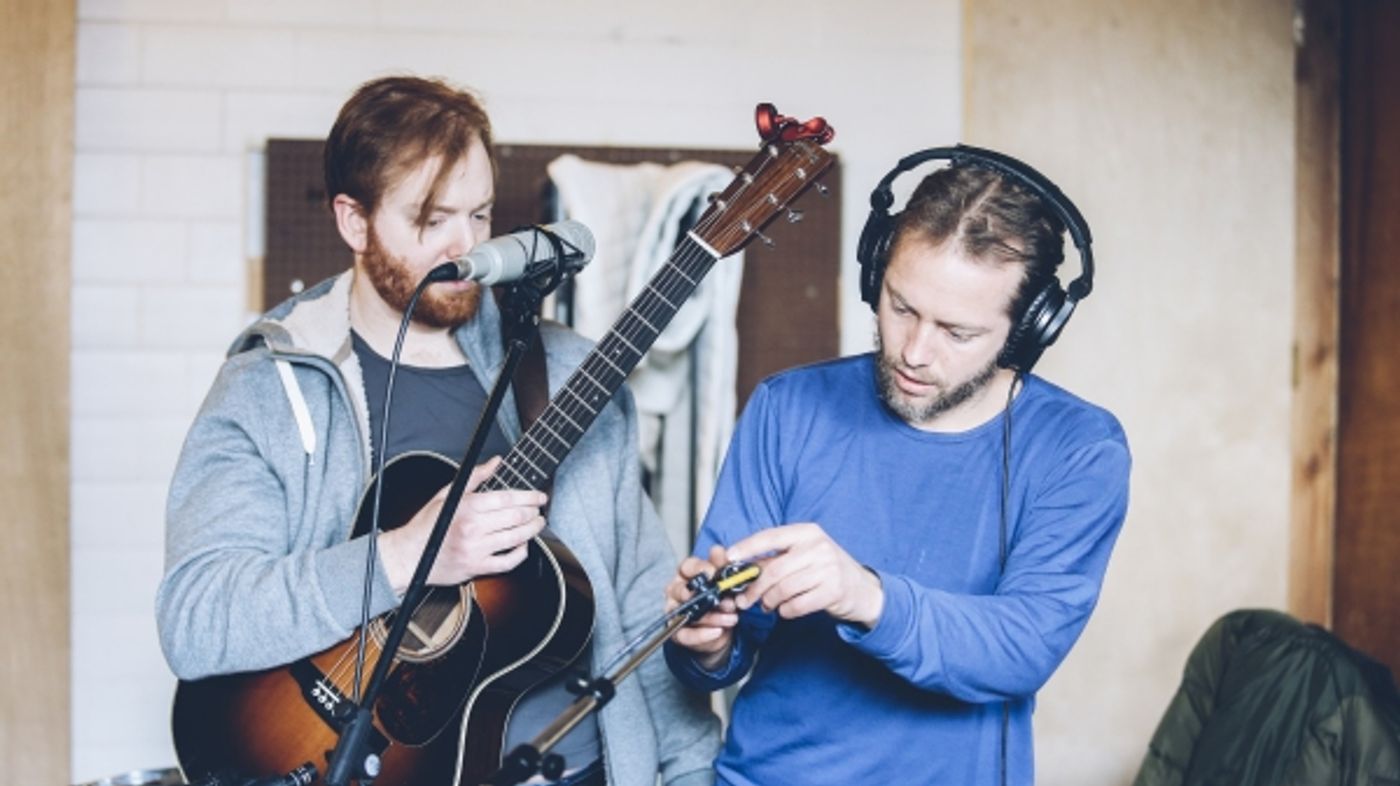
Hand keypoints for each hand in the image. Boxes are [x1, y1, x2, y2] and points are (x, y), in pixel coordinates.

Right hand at [378, 456, 547, 593]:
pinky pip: (507, 562)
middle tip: (540, 509)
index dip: (529, 496)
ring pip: (515, 538)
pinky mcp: (477, 567)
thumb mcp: (447, 494)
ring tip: (537, 523)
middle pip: (515, 517)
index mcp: (466, 507)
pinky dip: (521, 554)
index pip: (506, 499)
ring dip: (532, 530)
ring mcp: (476, 549)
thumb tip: (496, 461)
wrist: (409, 556)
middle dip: (534, 512)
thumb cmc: (427, 525)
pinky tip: (524, 545)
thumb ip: (475, 476)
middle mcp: (472, 528)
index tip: (540, 496)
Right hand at [665, 545, 739, 670]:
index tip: (714, 572)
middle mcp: (676, 591)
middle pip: (680, 589)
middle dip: (704, 595)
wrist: (720, 629)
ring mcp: (675, 613)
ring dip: (711, 616)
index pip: (686, 566)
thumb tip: (717, 550)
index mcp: (686, 575)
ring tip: (732, 618)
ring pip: (686, 612)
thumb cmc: (720, 600)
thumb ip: (720, 565)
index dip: (700, 568)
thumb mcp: (724, 582)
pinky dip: (703, 635)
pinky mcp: (678, 634)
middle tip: (725, 599)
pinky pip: (686, 635)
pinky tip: (718, 632)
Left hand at [727, 523, 883, 628]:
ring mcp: (828, 569)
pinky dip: (786, 611)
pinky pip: (797, 605)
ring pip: (783, 589)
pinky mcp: (834, 591)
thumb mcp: (803, 555)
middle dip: (754, 588)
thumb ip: (776, 559)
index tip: (728, 556)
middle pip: (774, 570)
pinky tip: (785, 610)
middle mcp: (818, 547)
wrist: (862, 588)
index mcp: (807, 532)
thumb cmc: (825, 570)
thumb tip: (740, 566)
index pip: (770, 537)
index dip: (747, 547)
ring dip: (769, 602)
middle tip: (743, 600)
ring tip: (767, 606)